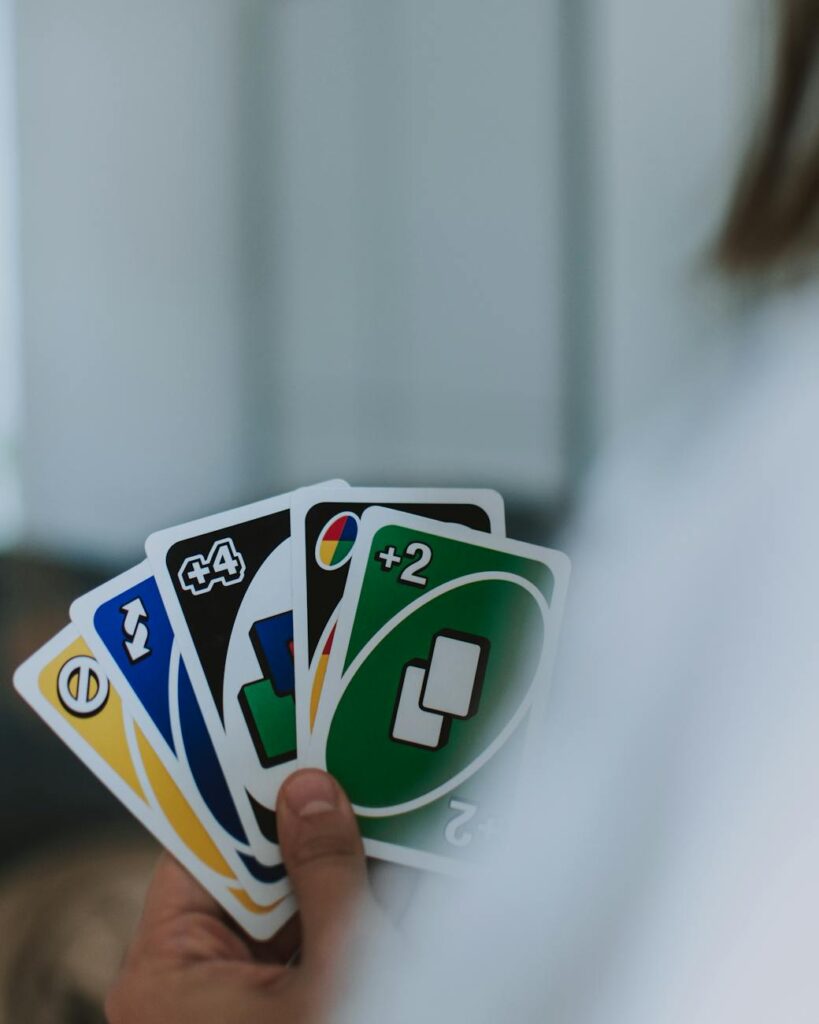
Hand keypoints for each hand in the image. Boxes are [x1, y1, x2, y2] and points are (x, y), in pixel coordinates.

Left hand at [106, 769, 369, 1023]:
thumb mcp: (335, 970)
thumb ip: (327, 877)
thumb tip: (313, 793)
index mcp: (162, 974)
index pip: (198, 848)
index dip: (242, 794)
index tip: (279, 745)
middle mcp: (181, 984)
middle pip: (245, 874)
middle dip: (299, 835)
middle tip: (343, 786)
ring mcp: (221, 999)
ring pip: (277, 907)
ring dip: (325, 877)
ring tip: (370, 835)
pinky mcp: (260, 1009)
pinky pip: (293, 941)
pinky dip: (332, 917)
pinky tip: (376, 886)